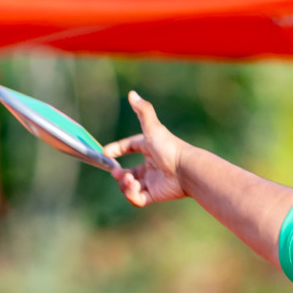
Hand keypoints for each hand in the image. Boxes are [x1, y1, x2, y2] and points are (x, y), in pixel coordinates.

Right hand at [104, 91, 192, 206]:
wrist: (187, 170)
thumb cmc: (170, 148)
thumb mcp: (153, 128)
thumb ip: (143, 111)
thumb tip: (132, 93)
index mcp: (149, 148)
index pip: (130, 147)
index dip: (117, 149)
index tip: (105, 153)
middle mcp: (150, 166)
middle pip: (128, 172)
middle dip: (118, 173)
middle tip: (117, 171)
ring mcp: (152, 182)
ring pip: (129, 186)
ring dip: (124, 184)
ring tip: (130, 180)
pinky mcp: (154, 196)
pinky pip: (137, 199)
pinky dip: (131, 195)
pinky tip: (134, 188)